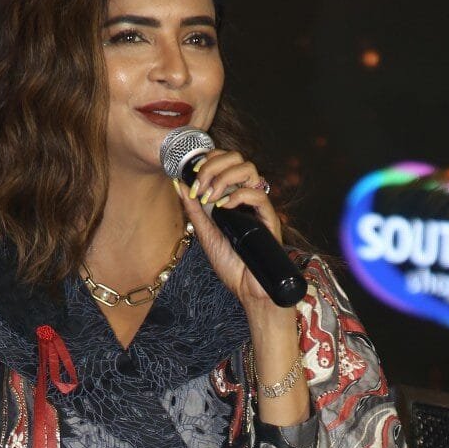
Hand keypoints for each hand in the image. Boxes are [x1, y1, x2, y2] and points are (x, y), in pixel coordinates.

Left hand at [176, 149, 280, 311]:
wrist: (247, 288)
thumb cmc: (230, 263)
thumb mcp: (204, 232)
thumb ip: (193, 208)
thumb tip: (179, 183)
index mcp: (233, 196)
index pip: (226, 161)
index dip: (210, 159)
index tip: (193, 173)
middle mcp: (247, 197)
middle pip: (237, 159)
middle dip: (214, 166)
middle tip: (200, 185)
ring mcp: (258, 206)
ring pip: (249, 170)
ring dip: (224, 178)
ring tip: (211, 197)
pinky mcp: (269, 219)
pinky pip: (257, 195)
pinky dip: (237, 196)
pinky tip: (224, 207)